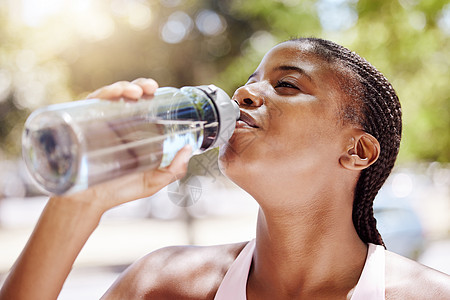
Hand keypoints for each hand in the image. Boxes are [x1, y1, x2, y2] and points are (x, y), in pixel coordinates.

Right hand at [58, 78, 191, 212]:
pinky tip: (113, 94)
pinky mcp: (85, 125)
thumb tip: (189, 149)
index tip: (160, 92)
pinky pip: (92, 103)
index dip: (152, 94)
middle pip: (130, 96)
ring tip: (135, 93)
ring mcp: (102, 123)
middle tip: (150, 88)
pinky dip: (103, 93)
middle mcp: (119, 124)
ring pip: (113, 95)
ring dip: (124, 87)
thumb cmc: (121, 191)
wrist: (90, 201)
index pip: (145, 105)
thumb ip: (174, 170)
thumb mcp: (153, 181)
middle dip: (141, 85)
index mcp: (136, 131)